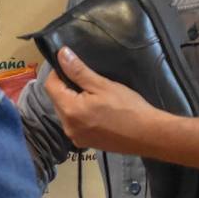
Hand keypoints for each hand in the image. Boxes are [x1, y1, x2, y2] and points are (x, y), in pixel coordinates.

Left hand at [45, 47, 167, 155]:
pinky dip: (81, 114)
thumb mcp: (102, 85)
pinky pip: (75, 124)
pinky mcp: (85, 143)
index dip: (57, 72)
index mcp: (69, 110)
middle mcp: (67, 127)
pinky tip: (98, 111)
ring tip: (95, 96)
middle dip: (67, 87)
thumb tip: (61, 54)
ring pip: (66, 112)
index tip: (71, 65)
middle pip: (57, 100)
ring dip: (74, 101)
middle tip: (88, 80)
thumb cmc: (128, 108)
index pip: (50, 85)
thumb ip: (78, 71)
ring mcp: (76, 137)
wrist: (148, 135)